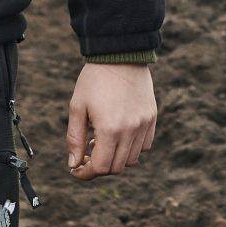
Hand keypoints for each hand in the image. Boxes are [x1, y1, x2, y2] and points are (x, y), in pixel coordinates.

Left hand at [65, 63, 156, 179]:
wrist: (120, 53)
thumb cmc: (94, 79)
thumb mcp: (77, 107)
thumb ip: (75, 139)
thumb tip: (74, 165)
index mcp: (109, 129)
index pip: (101, 168)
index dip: (87, 173)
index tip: (77, 169)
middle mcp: (130, 130)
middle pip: (117, 167)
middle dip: (99, 167)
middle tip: (87, 155)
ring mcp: (144, 124)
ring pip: (132, 159)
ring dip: (115, 158)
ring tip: (102, 141)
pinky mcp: (151, 118)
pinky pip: (144, 145)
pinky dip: (131, 148)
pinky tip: (118, 135)